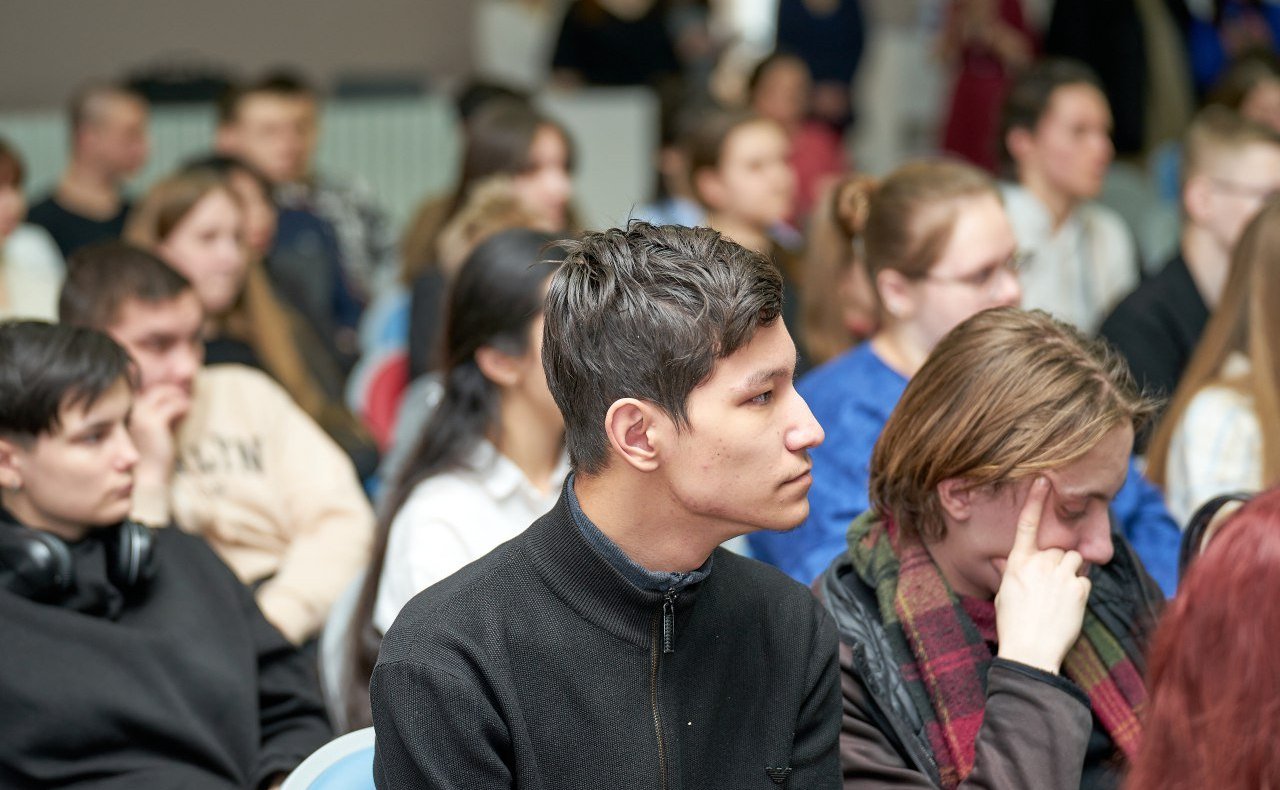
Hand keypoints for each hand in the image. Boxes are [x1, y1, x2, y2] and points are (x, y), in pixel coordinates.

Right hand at [129, 384, 191, 487]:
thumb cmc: (150, 459)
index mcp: (126, 417)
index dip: (160, 392)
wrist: (148, 478)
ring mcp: (141, 417)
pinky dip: (182, 405)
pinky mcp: (155, 423)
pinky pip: (172, 406)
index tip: (172, 393)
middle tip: (182, 395)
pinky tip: (188, 409)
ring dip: (177, 396)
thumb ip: (154, 420)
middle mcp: (131, 414)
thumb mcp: (148, 435)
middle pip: (153, 391)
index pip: (143, 394)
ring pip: (162, 395)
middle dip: (169, 390)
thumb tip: (169, 406)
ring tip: (186, 402)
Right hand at [994, 477, 1089, 673]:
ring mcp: (1061, 575)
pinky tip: (1068, 606)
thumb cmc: (1013, 623)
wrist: (1030, 650)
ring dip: (1071, 572)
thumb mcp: (1004, 592)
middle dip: (1057, 562)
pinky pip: (1085, 579)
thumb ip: (1011, 570)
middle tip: (1050, 587)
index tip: (1043, 480)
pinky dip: (1080, 590)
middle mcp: (1039, 564)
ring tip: (1060, 595)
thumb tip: (1008, 559)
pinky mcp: (1080, 589)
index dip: (1035, 501)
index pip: (1027, 524)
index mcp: (1018, 562)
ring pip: (1074, 559)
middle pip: (1058, 549)